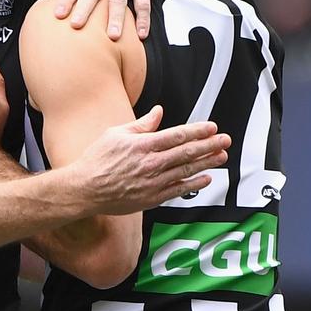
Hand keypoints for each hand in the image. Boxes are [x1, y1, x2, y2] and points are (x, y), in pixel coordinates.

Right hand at [70, 105, 230, 213]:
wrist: (85, 189)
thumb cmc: (97, 160)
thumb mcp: (116, 134)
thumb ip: (141, 124)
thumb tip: (158, 113)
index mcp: (142, 145)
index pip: (177, 135)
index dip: (198, 131)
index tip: (212, 128)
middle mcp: (151, 163)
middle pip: (187, 152)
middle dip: (209, 145)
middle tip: (225, 140)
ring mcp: (152, 182)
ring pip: (186, 171)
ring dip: (207, 163)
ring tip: (221, 157)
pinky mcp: (152, 197)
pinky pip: (178, 190)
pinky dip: (194, 184)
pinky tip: (206, 178)